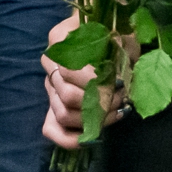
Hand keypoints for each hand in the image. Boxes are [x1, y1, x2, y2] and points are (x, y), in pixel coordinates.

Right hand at [40, 12, 121, 150]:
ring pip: (62, 114)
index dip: (94, 82)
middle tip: (122, 97)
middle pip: (66, 95)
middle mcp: (50, 65)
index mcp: (60, 40)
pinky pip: (52, 129)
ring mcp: (50, 87)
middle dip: (99, 102)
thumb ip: (119, 45)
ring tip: (117, 110)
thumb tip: (118, 68)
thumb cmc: (117, 32)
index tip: (118, 82)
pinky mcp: (54, 106)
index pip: (69, 70)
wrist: (111, 35)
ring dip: (93, 119)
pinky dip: (71, 138)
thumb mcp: (122, 32)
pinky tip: (93, 135)